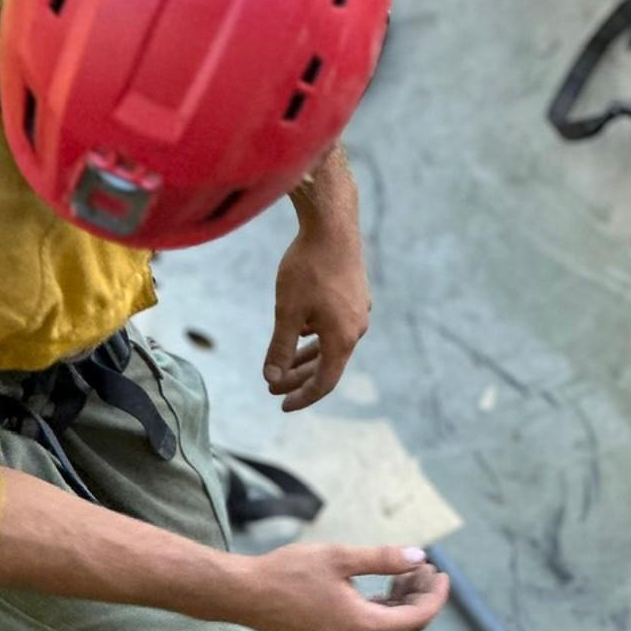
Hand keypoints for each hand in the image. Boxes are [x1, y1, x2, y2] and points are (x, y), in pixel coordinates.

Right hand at [225, 543, 448, 630]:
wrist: (244, 594)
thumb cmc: (288, 572)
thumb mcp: (340, 558)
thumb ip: (384, 559)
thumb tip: (418, 557)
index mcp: (362, 627)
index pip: (417, 618)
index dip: (435, 596)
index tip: (442, 573)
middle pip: (405, 629)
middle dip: (420, 599)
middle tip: (424, 568)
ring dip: (400, 605)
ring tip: (405, 573)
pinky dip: (380, 612)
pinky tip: (382, 588)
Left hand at [263, 223, 370, 411]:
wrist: (332, 225)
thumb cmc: (308, 268)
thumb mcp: (287, 312)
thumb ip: (280, 348)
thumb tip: (272, 377)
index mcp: (342, 339)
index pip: (324, 382)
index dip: (302, 397)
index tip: (281, 405)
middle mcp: (356, 329)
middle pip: (327, 365)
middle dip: (298, 378)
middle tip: (271, 386)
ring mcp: (358, 311)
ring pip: (331, 344)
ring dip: (306, 357)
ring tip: (282, 365)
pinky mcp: (355, 296)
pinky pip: (335, 326)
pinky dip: (316, 336)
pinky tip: (300, 331)